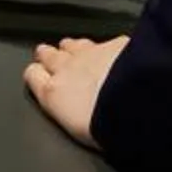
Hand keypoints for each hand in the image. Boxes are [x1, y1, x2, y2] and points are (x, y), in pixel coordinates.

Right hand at [24, 34, 126, 150]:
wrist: (137, 104)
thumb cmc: (108, 125)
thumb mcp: (77, 129)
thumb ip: (67, 112)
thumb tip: (69, 113)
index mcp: (54, 92)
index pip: (33, 75)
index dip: (36, 74)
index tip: (38, 76)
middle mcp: (67, 67)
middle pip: (48, 54)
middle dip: (49, 56)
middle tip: (51, 59)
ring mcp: (91, 53)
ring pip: (73, 44)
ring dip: (73, 49)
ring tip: (76, 54)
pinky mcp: (115, 44)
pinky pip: (104, 42)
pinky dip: (105, 48)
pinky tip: (112, 54)